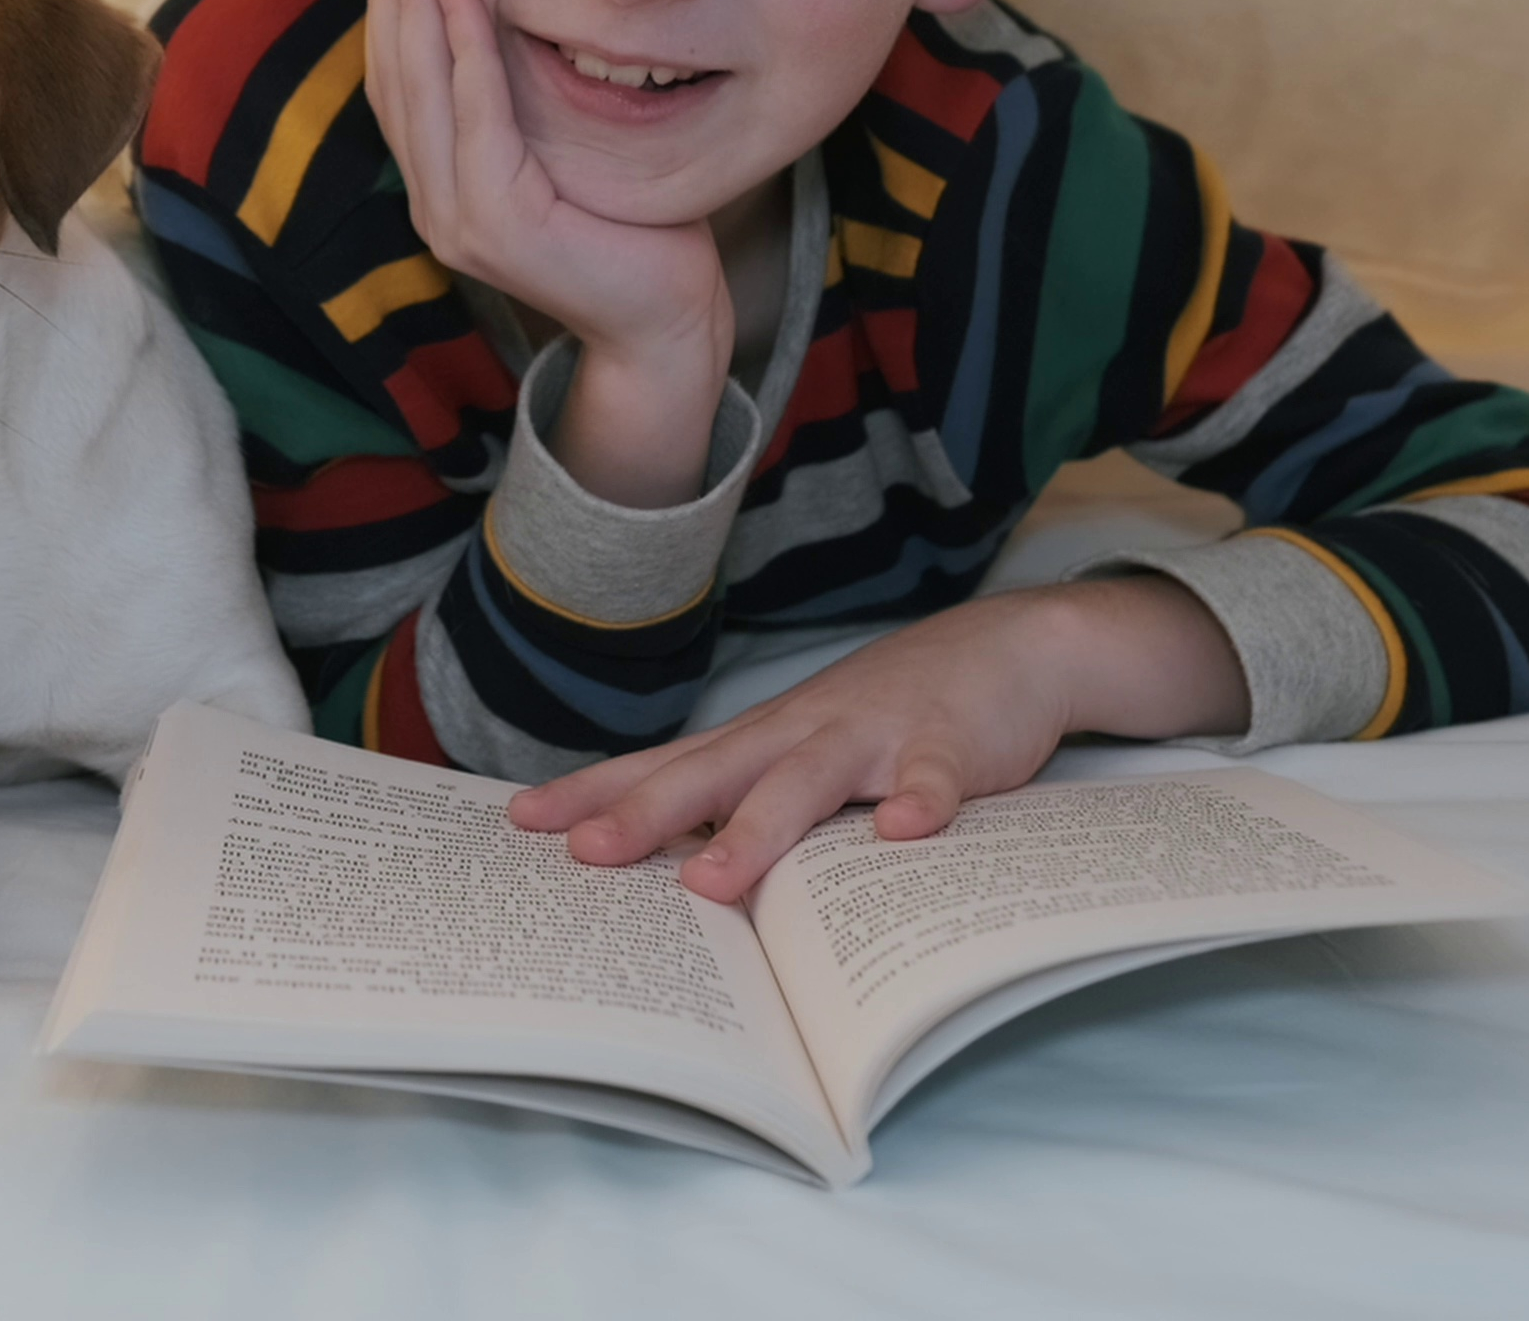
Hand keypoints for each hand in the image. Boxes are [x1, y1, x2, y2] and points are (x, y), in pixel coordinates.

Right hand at [363, 0, 729, 504]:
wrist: (664, 323)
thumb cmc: (628, 231)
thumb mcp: (564, 149)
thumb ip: (526, 100)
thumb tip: (513, 13)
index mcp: (442, 183)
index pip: (398, 76)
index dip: (388, 0)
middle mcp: (434, 202)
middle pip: (394, 73)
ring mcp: (458, 220)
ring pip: (421, 90)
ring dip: (412, 4)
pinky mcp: (499, 228)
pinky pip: (476, 123)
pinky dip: (466, 56)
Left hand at [508, 576, 1247, 903]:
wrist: (1006, 649)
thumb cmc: (886, 715)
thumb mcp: (805, 751)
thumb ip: (746, 800)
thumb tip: (667, 867)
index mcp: (762, 742)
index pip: (663, 767)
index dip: (594, 793)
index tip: (522, 823)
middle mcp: (802, 733)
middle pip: (713, 774)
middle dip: (645, 815)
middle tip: (585, 854)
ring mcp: (873, 736)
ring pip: (807, 784)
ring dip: (758, 830)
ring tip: (712, 878)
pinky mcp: (947, 745)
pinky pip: (931, 778)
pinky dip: (920, 803)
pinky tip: (906, 835)